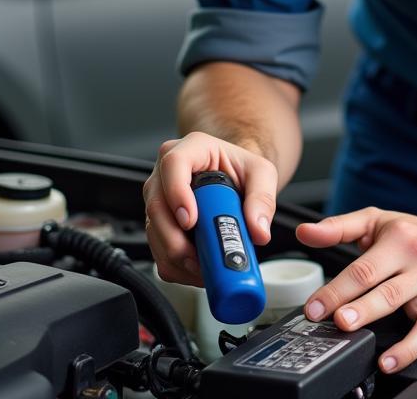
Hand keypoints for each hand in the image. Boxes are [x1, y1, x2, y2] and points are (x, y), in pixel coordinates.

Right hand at [143, 131, 277, 285]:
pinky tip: (197, 268)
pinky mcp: (157, 221)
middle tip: (198, 257)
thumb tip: (258, 230)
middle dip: (175, 239)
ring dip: (176, 257)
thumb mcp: (262, 175)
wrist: (234, 178)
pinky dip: (175, 265)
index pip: (174, 164)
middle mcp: (168, 171)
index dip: (178, 194)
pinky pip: (157, 249)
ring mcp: (159, 196)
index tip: (191, 221)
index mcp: (193, 149)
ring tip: (204, 266)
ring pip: (154, 230)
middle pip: (157, 204)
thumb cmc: (242, 170)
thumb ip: (263, 199)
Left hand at [296, 208, 416, 373]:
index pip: (360, 266)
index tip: (313, 306)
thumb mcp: (380, 222)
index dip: (334, 287)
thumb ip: (340, 227)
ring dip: (371, 317)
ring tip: (349, 329)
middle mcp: (416, 259)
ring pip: (399, 303)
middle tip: (326, 317)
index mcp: (397, 238)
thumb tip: (305, 232)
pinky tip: (389, 361)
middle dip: (348, 302)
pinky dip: (408, 349)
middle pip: (377, 283)